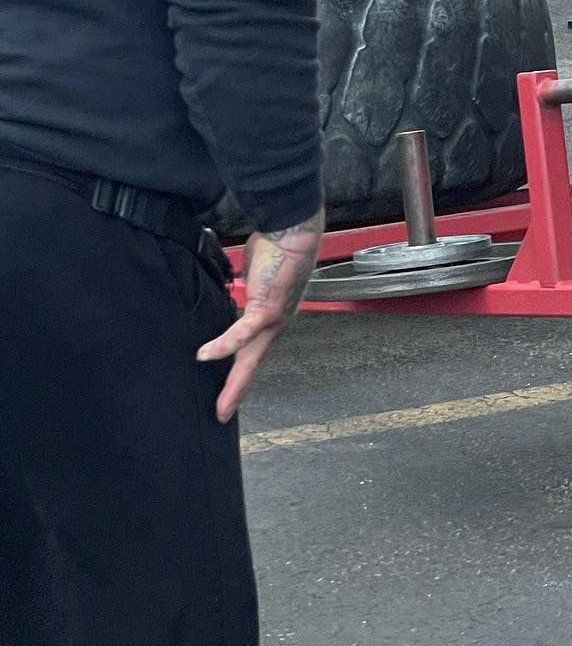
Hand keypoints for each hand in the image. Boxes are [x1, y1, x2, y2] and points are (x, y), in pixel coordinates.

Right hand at [196, 211, 324, 423]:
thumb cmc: (274, 248)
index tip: (229, 390)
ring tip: (222, 405)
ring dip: (236, 383)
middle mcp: (276, 322)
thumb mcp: (254, 275)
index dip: (241, 370)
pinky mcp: (268, 308)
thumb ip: (245, 289)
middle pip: (254, 362)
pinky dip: (224, 345)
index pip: (254, 349)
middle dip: (238, 390)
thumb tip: (236, 288)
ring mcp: (275, 318)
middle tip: (223, 413)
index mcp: (272, 316)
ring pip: (252, 357)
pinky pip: (243, 331)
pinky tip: (205, 356)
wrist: (291, 232)